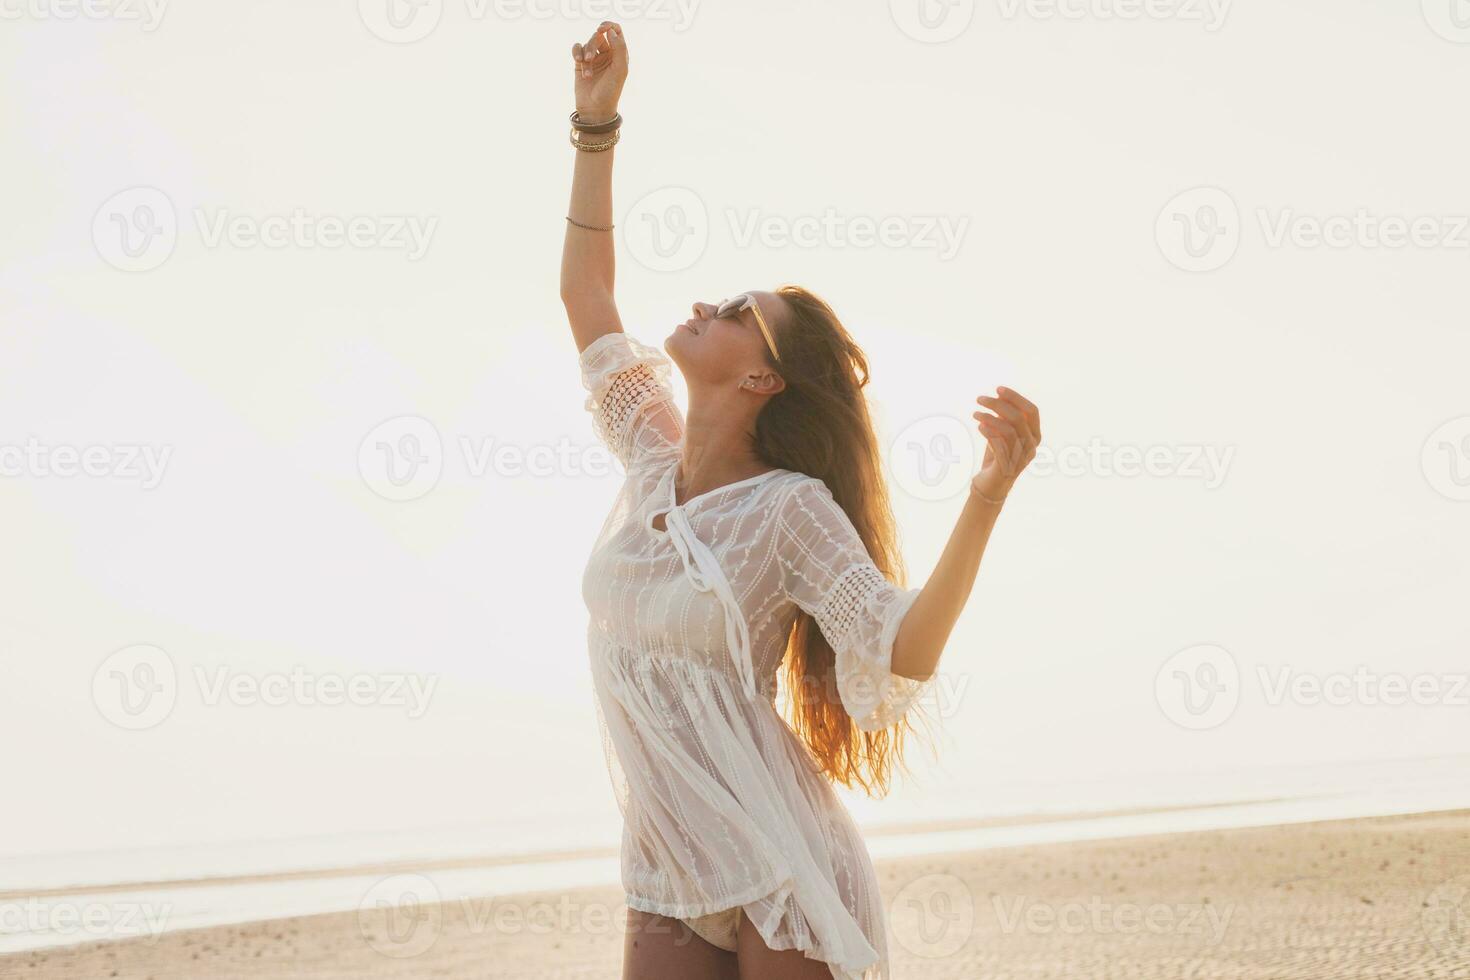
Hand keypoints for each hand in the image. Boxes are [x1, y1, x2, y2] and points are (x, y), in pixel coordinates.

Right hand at [571, 21, 627, 119]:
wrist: (595, 109)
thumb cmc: (610, 91)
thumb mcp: (620, 70)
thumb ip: (619, 48)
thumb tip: (611, 31)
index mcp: (619, 54)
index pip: (616, 31)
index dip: (609, 26)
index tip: (602, 29)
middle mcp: (607, 54)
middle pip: (599, 35)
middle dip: (593, 43)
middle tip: (590, 57)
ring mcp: (593, 58)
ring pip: (587, 43)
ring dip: (585, 54)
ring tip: (587, 70)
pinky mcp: (580, 64)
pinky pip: (577, 48)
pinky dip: (576, 52)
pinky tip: (578, 62)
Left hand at [971, 387, 1039, 502]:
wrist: (991, 483)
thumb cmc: (998, 455)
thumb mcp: (1002, 432)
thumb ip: (1004, 417)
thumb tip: (998, 396)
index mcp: (1035, 435)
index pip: (1032, 411)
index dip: (1016, 398)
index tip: (998, 389)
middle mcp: (1032, 446)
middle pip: (1019, 417)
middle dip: (998, 404)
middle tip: (979, 399)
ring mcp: (1022, 457)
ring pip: (1008, 430)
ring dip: (989, 417)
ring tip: (975, 413)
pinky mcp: (1008, 466)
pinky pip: (999, 444)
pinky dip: (988, 431)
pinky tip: (979, 426)